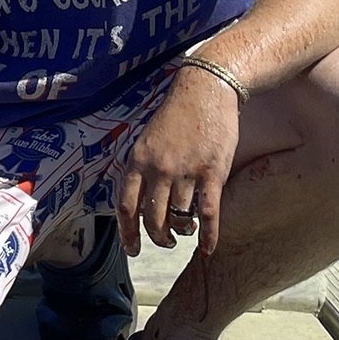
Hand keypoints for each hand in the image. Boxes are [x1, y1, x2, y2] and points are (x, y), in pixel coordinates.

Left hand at [117, 67, 239, 258]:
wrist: (205, 90)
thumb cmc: (176, 116)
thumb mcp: (148, 140)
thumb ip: (142, 169)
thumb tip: (140, 203)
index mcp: (138, 161)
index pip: (126, 207)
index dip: (127, 234)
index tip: (132, 249)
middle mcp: (159, 169)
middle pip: (152, 219)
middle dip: (158, 238)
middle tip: (165, 242)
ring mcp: (186, 172)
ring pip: (179, 218)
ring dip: (182, 232)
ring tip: (185, 231)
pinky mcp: (212, 172)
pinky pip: (208, 214)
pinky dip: (208, 236)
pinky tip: (208, 248)